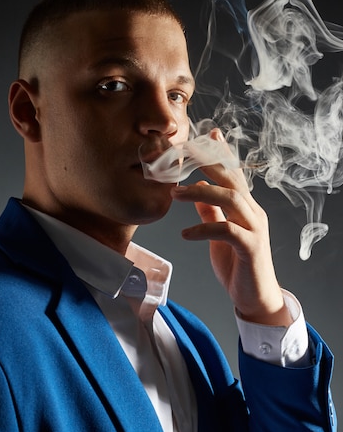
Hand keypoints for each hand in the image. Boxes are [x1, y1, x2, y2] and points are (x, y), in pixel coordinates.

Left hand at [171, 129, 291, 325]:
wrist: (256, 298)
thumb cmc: (238, 265)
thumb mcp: (220, 235)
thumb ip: (211, 213)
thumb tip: (196, 194)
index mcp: (246, 207)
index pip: (234, 174)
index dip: (223, 153)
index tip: (211, 133)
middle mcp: (254, 212)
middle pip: (232, 179)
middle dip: (208, 162)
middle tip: (183, 153)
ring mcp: (255, 228)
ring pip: (231, 198)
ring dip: (201, 192)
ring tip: (175, 194)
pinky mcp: (251, 247)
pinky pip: (227, 230)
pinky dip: (203, 229)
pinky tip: (185, 235)